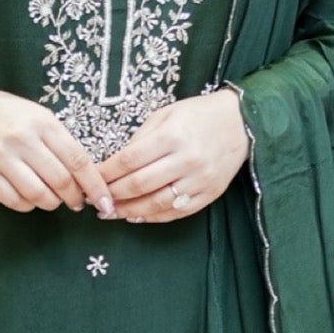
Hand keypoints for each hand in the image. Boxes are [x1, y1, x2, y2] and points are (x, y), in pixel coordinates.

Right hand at [0, 82, 115, 215]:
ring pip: (37, 194)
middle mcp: (23, 138)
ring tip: (53, 199)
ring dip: (51, 203)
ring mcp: (1, 156)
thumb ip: (62, 144)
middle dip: (74, 198)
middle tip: (77, 202)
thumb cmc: (11, 116)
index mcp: (43, 123)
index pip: (78, 160)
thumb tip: (87, 179)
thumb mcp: (40, 118)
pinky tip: (30, 198)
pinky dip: (27, 205)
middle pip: (60, 181)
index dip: (95, 185)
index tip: (105, 201)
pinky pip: (13, 200)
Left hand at [98, 89, 248, 222]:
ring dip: (130, 211)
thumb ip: (140, 139)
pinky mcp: (209, 194)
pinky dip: (154, 217)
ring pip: (157, 204)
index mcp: (172, 136)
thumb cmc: (198, 115)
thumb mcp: (165, 115)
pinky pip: (177, 212)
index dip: (106, 173)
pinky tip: (137, 216)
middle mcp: (186, 160)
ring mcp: (199, 180)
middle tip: (96, 200)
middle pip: (140, 185)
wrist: (242, 122)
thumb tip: (115, 163)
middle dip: (113, 195)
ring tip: (112, 212)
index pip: (129, 160)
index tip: (91, 179)